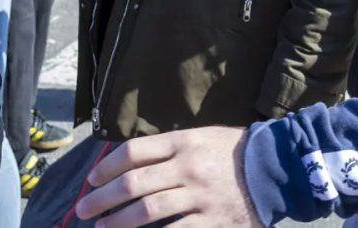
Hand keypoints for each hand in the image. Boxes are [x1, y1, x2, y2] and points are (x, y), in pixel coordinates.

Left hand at [75, 126, 260, 227]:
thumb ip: (166, 150)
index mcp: (182, 142)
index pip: (134, 152)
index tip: (91, 180)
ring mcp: (199, 197)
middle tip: (83, 210)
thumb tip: (126, 165)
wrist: (274, 169)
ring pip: (148, 211)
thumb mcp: (199, 138)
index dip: (107, 168)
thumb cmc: (230, 152)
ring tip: (102, 226)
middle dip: (102, 198)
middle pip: (134, 183)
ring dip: (119, 221)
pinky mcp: (212, 223)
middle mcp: (187, 168)